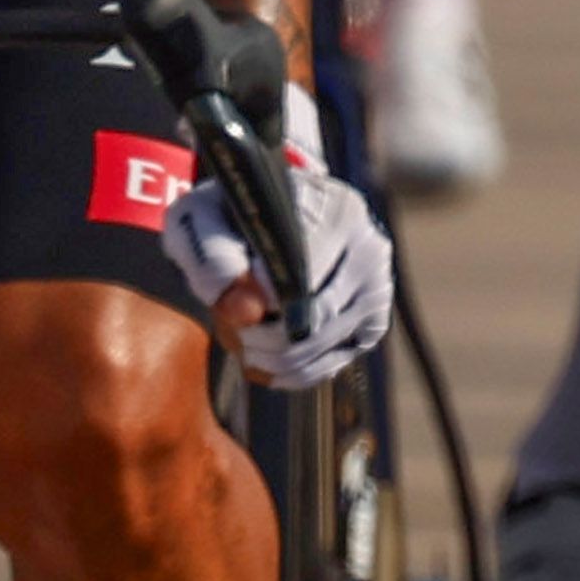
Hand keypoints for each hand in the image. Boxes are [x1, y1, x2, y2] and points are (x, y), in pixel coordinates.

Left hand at [157, 96, 391, 385]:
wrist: (266, 220)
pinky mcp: (371, 324)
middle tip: (231, 329)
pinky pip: (330, 365)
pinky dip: (291, 371)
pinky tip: (265, 355)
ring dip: (272, 356)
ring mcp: (376, 289)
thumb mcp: (202, 218)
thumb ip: (211, 256)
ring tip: (242, 340)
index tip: (232, 298)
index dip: (262, 296)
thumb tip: (247, 311)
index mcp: (337, 209)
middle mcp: (369, 248)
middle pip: (316, 316)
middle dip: (263, 334)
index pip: (304, 271)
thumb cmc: (231, 216)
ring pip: (321, 346)